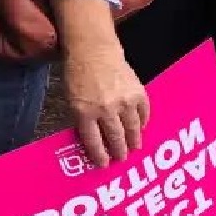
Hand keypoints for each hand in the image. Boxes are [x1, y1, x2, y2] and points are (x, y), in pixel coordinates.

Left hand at [62, 42, 149, 167]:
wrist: (93, 49)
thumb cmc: (78, 74)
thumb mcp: (72, 99)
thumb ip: (82, 120)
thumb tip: (94, 141)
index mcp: (84, 112)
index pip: (94, 142)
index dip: (100, 156)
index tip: (104, 165)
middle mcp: (105, 109)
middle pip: (115, 138)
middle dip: (119, 152)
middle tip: (122, 159)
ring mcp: (124, 101)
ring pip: (133, 129)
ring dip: (134, 141)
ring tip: (134, 147)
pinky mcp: (138, 92)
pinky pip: (144, 113)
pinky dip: (143, 122)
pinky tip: (141, 127)